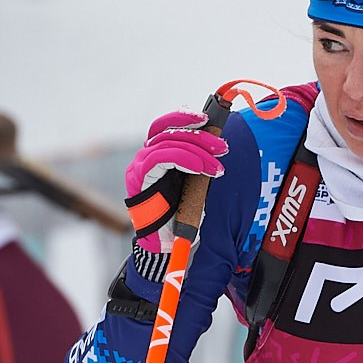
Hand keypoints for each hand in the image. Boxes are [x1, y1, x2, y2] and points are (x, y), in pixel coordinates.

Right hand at [125, 110, 225, 248]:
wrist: (165, 245)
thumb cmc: (180, 216)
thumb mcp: (194, 184)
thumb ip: (198, 163)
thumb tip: (217, 144)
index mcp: (156, 157)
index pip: (164, 126)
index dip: (183, 117)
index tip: (207, 119)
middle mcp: (145, 159)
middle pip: (169, 132)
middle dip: (200, 137)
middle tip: (223, 148)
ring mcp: (140, 168)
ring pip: (168, 142)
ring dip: (198, 151)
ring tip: (218, 167)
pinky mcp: (139, 179)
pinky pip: (161, 158)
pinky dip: (184, 159)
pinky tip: (201, 169)